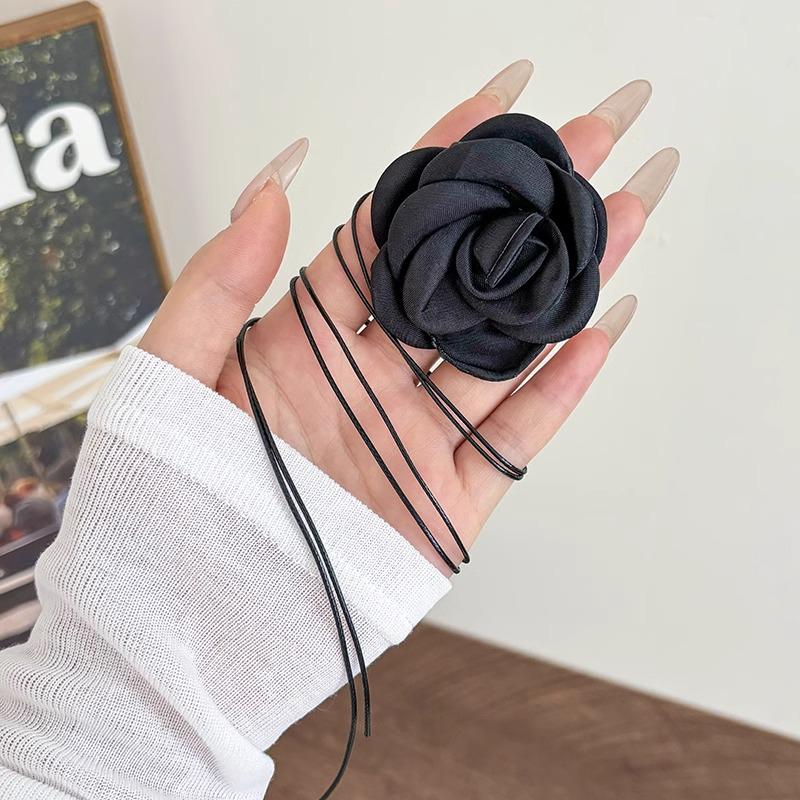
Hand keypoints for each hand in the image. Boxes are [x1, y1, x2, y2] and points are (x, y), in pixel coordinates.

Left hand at [140, 60, 677, 567]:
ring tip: (624, 217)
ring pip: (507, 350)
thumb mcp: (168, 376)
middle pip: (467, 280)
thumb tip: (270, 185)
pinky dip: (559, 391)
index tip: (495, 106)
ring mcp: (416, 441)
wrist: (188, 624)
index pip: (388, 234)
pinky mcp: (445, 509)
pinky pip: (514, 443)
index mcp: (309, 341)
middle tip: (591, 141)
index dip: (442, 166)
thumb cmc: (164, 501)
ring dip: (568, 283)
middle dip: (532, 207)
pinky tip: (601, 330)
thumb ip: (217, 283)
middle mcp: (373, 381)